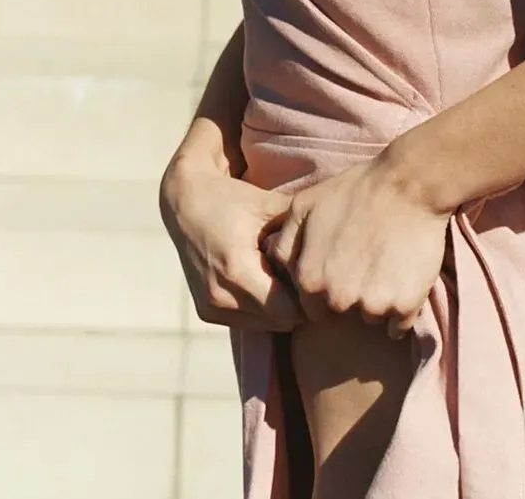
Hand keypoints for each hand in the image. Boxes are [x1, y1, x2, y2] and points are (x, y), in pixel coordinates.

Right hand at [159, 159, 308, 331]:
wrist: (185, 203)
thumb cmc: (233, 200)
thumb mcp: (269, 205)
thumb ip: (302, 227)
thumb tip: (339, 242)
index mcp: (237, 268)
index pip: (289, 309)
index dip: (307, 295)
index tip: (317, 276)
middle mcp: (220, 293)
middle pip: (279, 320)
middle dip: (296, 304)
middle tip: (305, 277)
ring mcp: (211, 306)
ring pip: (264, 325)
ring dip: (277, 309)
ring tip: (283, 278)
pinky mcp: (205, 312)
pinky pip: (246, 322)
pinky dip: (259, 309)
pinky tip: (263, 283)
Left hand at [258, 151, 452, 339]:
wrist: (408, 184)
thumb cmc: (355, 190)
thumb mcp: (303, 205)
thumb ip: (284, 243)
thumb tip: (274, 267)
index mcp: (310, 279)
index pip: (312, 307)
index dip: (326, 288)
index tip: (341, 267)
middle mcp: (338, 299)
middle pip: (342, 313)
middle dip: (350, 294)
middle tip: (364, 261)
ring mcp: (373, 305)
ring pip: (371, 318)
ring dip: (377, 300)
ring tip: (385, 263)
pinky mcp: (405, 306)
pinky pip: (398, 325)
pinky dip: (401, 308)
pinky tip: (403, 277)